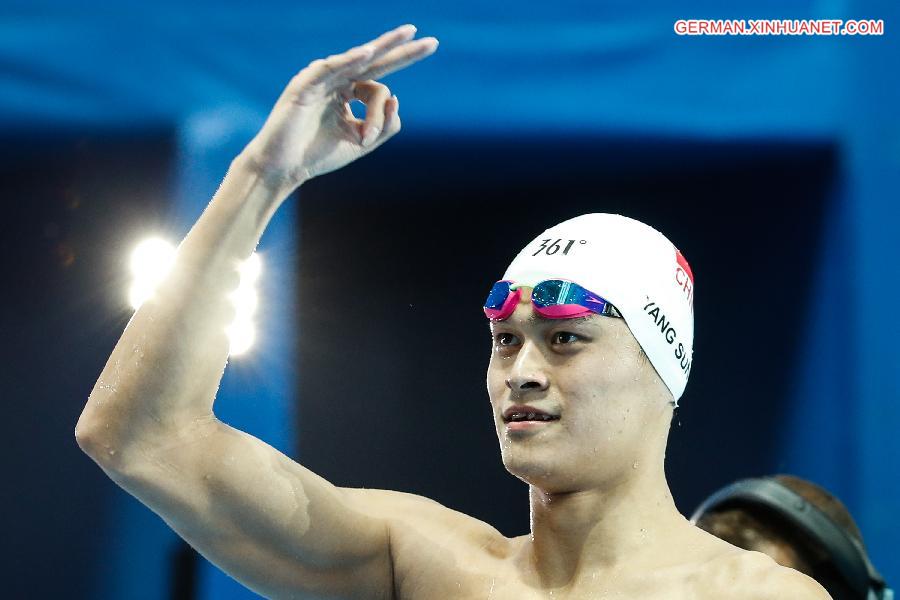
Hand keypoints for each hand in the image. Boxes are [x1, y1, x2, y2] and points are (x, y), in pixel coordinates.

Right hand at [240, 24, 437, 192]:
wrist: (284, 169)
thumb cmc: (318, 155)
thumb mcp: (362, 142)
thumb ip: (385, 125)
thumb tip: (397, 99)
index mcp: (346, 92)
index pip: (378, 86)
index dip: (383, 111)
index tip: (373, 136)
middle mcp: (335, 81)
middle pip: (374, 61)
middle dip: (403, 50)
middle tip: (432, 42)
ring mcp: (320, 80)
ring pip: (357, 64)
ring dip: (382, 56)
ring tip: (407, 34)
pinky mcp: (304, 85)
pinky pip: (330, 67)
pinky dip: (348, 60)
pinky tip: (368, 52)